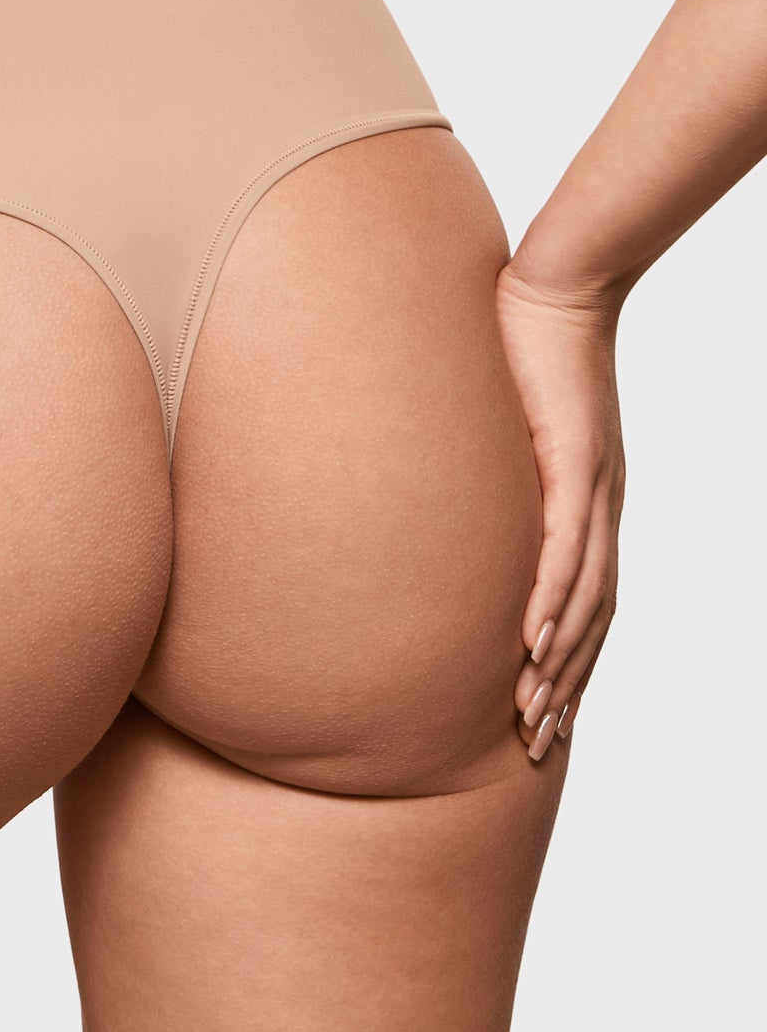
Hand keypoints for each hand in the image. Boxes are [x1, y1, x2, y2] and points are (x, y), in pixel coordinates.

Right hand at [494, 260, 626, 761]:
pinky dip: (553, 604)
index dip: (569, 661)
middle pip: (593, 620)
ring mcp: (594, 489)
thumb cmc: (521, 340)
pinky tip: (533, 644)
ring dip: (561, 665)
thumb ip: (482, 456)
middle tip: (536, 746)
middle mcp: (601, 507)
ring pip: (586, 601)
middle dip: (567, 687)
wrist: (559, 285)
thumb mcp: (498, 416)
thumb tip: (431, 478)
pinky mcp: (575, 464)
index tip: (541, 713)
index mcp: (586, 500)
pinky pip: (568, 551)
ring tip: (533, 717)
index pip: (586, 600)